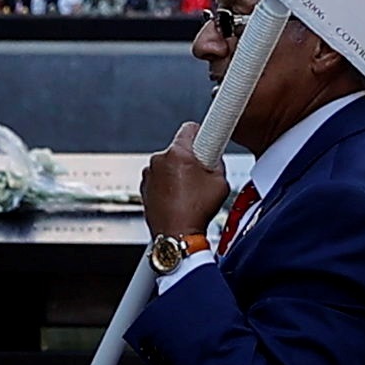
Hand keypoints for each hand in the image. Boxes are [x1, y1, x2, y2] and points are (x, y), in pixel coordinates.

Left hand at [140, 125, 223, 246]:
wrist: (176, 236)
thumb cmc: (195, 212)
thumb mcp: (220, 182)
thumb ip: (217, 161)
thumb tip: (214, 155)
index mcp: (177, 154)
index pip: (189, 128)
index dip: (201, 134)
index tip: (206, 141)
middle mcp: (158, 161)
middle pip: (178, 150)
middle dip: (190, 159)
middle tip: (202, 176)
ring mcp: (149, 175)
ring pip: (168, 166)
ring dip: (177, 174)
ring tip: (190, 193)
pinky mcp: (144, 188)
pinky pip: (159, 180)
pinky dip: (168, 186)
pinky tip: (179, 200)